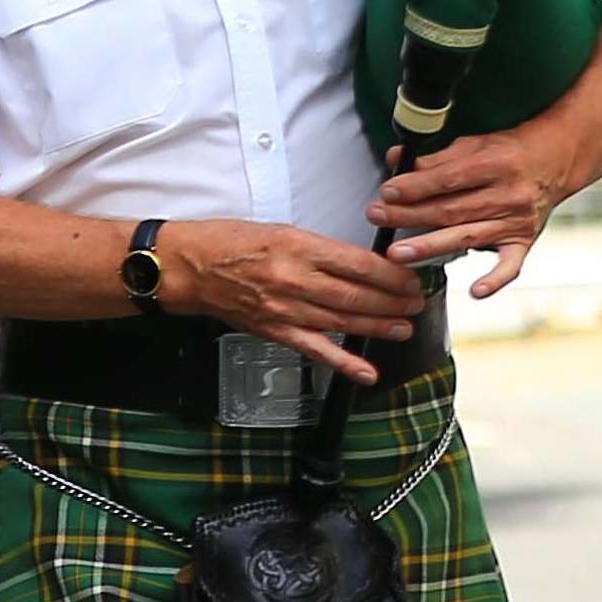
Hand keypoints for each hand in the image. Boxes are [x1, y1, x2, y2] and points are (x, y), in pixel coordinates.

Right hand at [161, 217, 427, 380]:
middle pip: (358, 294)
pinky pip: (315, 349)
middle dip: (394, 301)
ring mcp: (285, 309)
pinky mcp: (274, 330)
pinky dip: (343, 362)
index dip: (391, 274)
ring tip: (404, 327)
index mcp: (298, 247)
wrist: (186, 267)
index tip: (409, 277)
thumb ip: (318, 249)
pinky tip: (367, 371)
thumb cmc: (227, 243)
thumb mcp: (280, 230)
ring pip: (344, 320)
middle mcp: (295, 279)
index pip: (359, 263)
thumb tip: (358, 263)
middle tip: (416, 302)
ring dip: (380, 326)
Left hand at [369, 127, 581, 299]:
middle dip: (410, 215)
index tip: (387, 192)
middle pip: (452, 210)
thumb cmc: (505, 152)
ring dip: (430, 246)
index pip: (449, 179)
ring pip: (467, 236)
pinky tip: (475, 292)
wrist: (555, 160)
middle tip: (377, 218)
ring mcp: (518, 221)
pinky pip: (511, 265)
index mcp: (496, 163)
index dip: (417, 186)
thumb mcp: (473, 145)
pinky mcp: (524, 241)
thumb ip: (434, 157)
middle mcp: (510, 194)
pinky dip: (494, 280)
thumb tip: (394, 158)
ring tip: (397, 254)